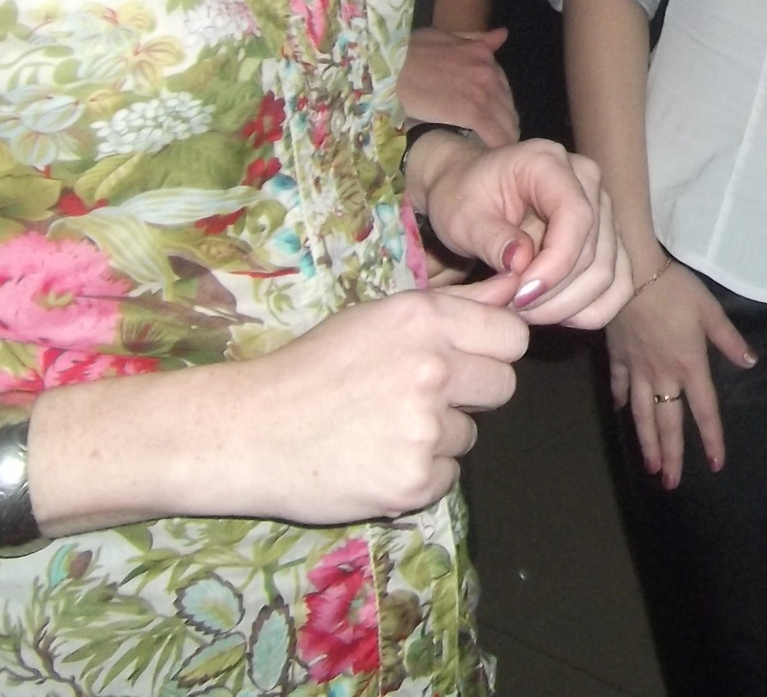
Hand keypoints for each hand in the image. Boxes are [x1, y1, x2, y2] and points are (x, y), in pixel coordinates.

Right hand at [206, 284, 527, 523]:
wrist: (249, 431)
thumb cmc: (312, 367)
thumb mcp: (379, 318)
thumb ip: (457, 304)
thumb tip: (518, 285)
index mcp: (425, 319)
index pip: (512, 336)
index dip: (492, 349)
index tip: (466, 359)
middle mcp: (433, 368)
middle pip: (503, 385)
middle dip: (472, 394)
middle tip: (420, 397)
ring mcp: (425, 428)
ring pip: (470, 434)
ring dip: (439, 436)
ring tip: (383, 429)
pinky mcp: (414, 480)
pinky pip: (448, 476)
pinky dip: (420, 474)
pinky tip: (376, 459)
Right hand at [398, 27, 519, 147]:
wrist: (392, 67)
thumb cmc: (410, 52)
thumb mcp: (447, 38)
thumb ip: (478, 40)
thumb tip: (503, 34)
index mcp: (484, 54)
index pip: (503, 87)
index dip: (499, 105)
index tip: (493, 118)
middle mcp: (489, 72)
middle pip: (507, 106)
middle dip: (503, 122)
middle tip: (492, 137)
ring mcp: (483, 92)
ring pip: (506, 121)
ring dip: (503, 137)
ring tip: (493, 149)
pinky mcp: (472, 112)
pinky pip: (496, 134)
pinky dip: (498, 145)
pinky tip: (493, 155)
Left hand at [414, 136, 633, 329]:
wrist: (469, 189)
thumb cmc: (463, 198)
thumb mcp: (461, 217)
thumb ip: (491, 239)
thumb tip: (521, 264)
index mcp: (550, 163)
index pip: (576, 216)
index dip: (555, 264)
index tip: (520, 296)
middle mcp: (588, 182)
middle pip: (594, 252)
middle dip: (554, 293)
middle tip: (512, 309)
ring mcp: (603, 210)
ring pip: (608, 274)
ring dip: (569, 306)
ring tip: (526, 312)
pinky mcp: (607, 239)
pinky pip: (617, 284)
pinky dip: (590, 310)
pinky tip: (556, 314)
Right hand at [605, 261, 757, 487]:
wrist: (630, 275)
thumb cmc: (675, 290)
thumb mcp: (710, 311)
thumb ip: (730, 340)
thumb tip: (751, 362)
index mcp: (690, 366)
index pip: (705, 411)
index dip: (712, 439)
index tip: (715, 464)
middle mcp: (663, 376)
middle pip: (668, 423)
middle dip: (671, 455)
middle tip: (671, 483)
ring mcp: (637, 370)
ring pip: (641, 415)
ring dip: (646, 442)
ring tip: (649, 466)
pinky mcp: (618, 358)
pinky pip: (618, 386)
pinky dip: (619, 402)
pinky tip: (620, 415)